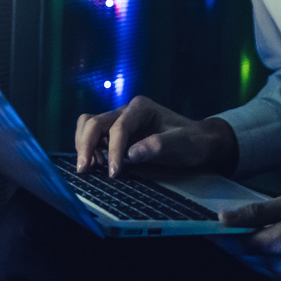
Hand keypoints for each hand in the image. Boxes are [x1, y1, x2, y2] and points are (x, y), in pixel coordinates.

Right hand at [74, 95, 237, 177]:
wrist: (197, 141)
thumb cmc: (191, 141)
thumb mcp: (180, 144)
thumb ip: (157, 146)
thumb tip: (130, 155)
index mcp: (141, 108)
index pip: (118, 127)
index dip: (113, 150)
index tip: (113, 172)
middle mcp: (125, 111)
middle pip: (94, 122)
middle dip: (86, 145)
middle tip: (84, 170)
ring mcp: (119, 121)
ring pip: (88, 126)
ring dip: (83, 145)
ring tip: (89, 167)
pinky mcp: (115, 134)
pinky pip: (93, 137)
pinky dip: (89, 149)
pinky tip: (96, 165)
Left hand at [215, 190, 280, 280]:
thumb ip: (258, 212)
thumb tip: (223, 218)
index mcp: (277, 245)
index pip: (232, 242)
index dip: (215, 232)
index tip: (200, 220)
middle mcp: (280, 268)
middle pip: (241, 256)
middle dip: (229, 240)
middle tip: (220, 218)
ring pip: (255, 264)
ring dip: (247, 248)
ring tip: (244, 225)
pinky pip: (271, 270)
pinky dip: (263, 255)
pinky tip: (269, 238)